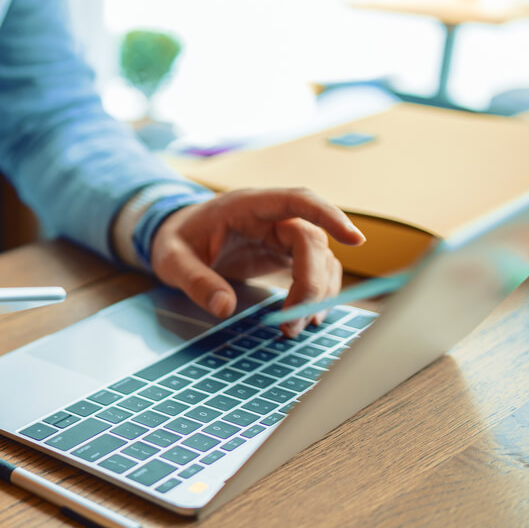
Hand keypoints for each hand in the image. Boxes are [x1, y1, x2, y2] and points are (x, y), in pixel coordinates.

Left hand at [150, 188, 364, 337]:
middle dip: (311, 283)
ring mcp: (280, 234)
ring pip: (319, 258)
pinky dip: (314, 293)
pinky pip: (312, 269)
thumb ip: (196, 281)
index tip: (356, 240)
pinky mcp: (283, 252)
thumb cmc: (175, 240)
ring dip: (316, 293)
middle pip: (313, 241)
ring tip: (294, 327)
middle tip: (293, 322)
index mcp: (247, 205)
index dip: (329, 216)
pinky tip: (304, 316)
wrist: (174, 237)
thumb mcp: (172, 260)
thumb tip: (224, 308)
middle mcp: (271, 217)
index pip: (298, 200)